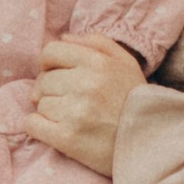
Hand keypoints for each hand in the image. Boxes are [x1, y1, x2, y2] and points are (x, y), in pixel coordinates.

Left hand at [29, 38, 144, 174]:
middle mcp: (86, 84)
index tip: (58, 76)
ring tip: (74, 119)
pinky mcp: (68, 138)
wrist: (151, 145)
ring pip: (40, 103)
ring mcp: (76, 111)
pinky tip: (56, 131)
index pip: (50, 52)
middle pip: (43, 80)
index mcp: (98, 62)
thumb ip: (97, 43)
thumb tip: (64, 37)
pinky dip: (39, 128)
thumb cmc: (135, 101)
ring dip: (51, 112)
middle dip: (52, 91)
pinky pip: (32, 124)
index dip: (49, 64)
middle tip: (71, 103)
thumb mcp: (126, 63)